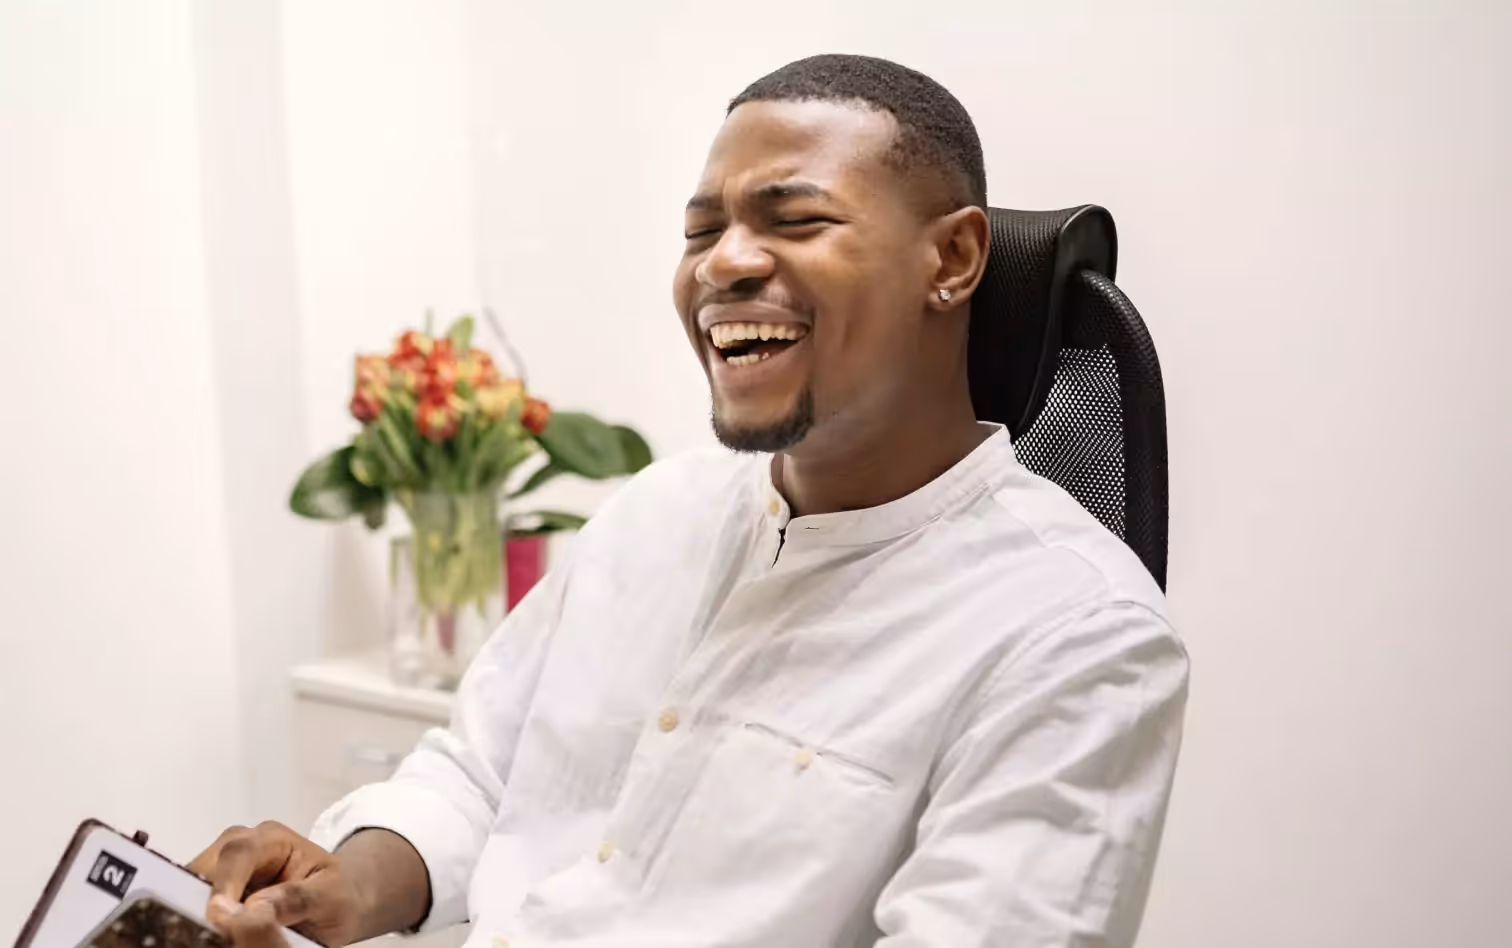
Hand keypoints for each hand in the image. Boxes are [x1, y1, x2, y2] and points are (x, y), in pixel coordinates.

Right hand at [189, 822, 367, 947]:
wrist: (337, 903)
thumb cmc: (337, 895)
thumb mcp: (330, 896)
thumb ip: (296, 898)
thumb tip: (256, 908)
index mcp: (273, 838)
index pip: (238, 854)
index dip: (224, 884)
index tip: (218, 914)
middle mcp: (241, 846)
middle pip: (206, 868)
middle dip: (203, 899)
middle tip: (212, 930)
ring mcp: (223, 869)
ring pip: (193, 885)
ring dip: (198, 911)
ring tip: (216, 933)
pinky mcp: (213, 892)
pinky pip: (194, 903)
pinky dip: (199, 918)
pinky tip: (213, 932)